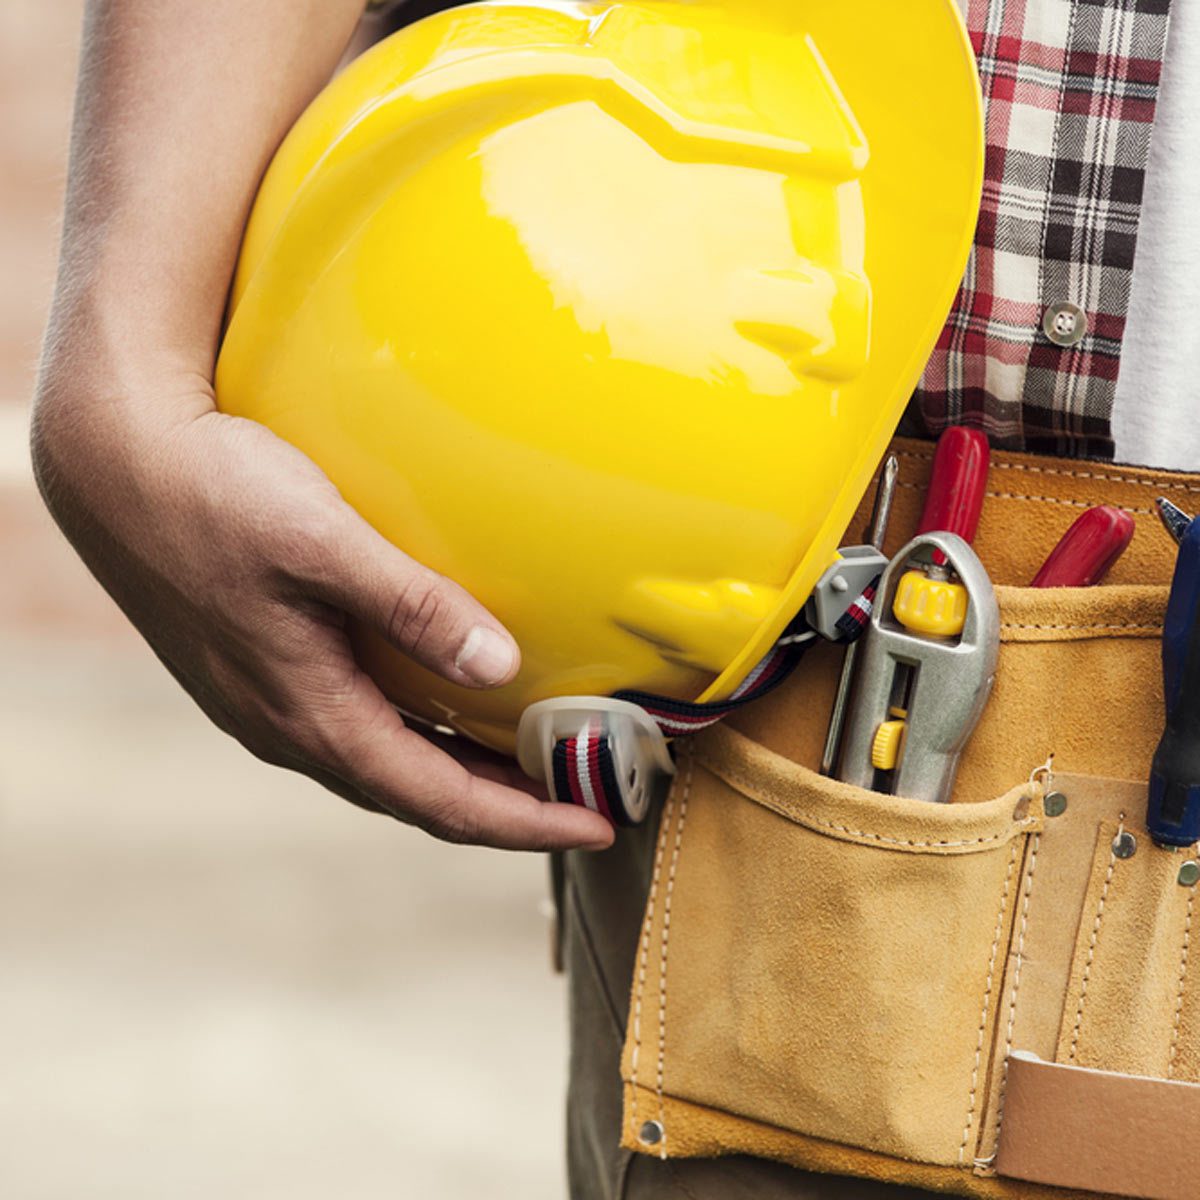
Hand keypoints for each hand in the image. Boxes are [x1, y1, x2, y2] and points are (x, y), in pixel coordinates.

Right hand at [31, 374, 614, 851]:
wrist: (114, 463)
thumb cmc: (212, 495)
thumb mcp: (321, 543)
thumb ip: (412, 606)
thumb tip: (500, 664)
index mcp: (310, 714)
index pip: (439, 800)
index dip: (522, 823)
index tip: (593, 828)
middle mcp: (289, 725)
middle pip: (417, 793)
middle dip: (501, 809)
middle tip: (577, 798)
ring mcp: (272, 701)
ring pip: (386, 761)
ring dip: (461, 772)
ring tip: (529, 764)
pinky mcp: (266, 667)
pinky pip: (359, 724)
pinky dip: (420, 731)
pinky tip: (449, 700)